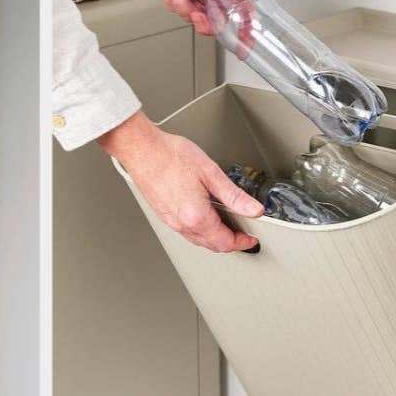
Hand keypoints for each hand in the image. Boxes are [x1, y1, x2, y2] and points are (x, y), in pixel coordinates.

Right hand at [99, 110, 261, 252]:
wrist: (142, 150)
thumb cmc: (171, 156)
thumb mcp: (211, 173)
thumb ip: (235, 196)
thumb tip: (254, 210)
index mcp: (197, 216)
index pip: (225, 242)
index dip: (242, 242)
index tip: (251, 239)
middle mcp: (182, 223)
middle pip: (211, 245)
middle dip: (230, 243)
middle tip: (242, 234)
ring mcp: (171, 221)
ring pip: (198, 240)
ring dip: (214, 238)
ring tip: (226, 225)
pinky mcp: (163, 215)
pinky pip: (186, 232)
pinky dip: (200, 231)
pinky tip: (205, 217)